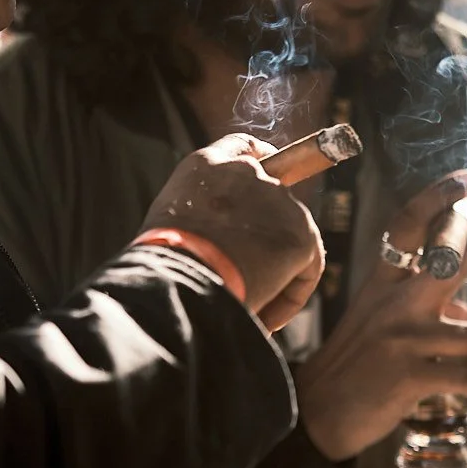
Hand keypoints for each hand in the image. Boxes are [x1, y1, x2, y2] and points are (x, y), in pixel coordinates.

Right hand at [142, 133, 325, 329]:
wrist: (176, 282)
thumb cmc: (161, 270)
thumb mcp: (171, 229)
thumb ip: (201, 220)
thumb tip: (221, 246)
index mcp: (206, 166)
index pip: (243, 148)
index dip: (261, 157)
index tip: (271, 162)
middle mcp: (246, 171)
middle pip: (274, 197)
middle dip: (266, 235)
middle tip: (248, 274)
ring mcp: (278, 199)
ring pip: (288, 241)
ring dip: (272, 275)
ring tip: (244, 307)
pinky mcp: (302, 233)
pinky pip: (305, 271)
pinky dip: (287, 299)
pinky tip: (262, 319)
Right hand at [294, 173, 466, 461]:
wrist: (315, 414)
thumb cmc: (354, 368)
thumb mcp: (376, 325)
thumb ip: (420, 309)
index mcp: (382, 285)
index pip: (409, 229)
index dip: (437, 199)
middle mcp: (394, 303)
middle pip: (449, 256)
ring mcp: (402, 338)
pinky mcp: (410, 374)